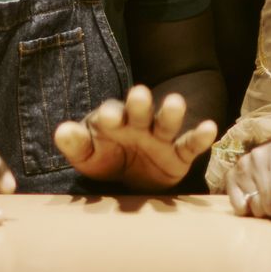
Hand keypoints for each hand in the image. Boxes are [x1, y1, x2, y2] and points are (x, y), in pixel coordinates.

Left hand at [53, 84, 217, 191]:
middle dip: (138, 103)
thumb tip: (61, 131)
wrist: (132, 177)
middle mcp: (138, 123)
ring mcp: (160, 137)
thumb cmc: (106, 157)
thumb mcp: (87, 155)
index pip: (110, 113)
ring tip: (175, 103)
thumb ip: (76, 144)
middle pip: (139, 110)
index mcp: (113, 121)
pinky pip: (190, 145)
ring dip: (170, 113)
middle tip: (138, 94)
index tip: (106, 118)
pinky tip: (209, 127)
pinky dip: (200, 136)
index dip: (109, 115)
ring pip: (166, 122)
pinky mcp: (179, 154)